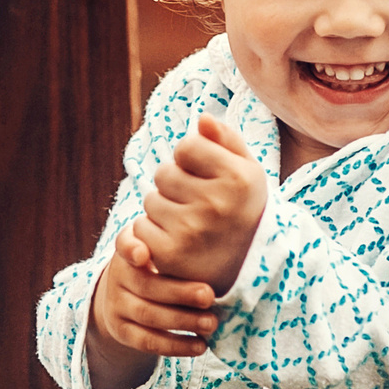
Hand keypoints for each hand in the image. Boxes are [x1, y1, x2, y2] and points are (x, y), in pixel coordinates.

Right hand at [86, 227, 219, 388]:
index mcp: (128, 250)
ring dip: (183, 321)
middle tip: (209, 296)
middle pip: (146, 285)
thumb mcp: (159, 249)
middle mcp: (118, 276)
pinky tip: (200, 345)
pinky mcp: (122, 331)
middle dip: (180, 293)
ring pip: (148, 315)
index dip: (132, 249)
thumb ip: (177, 243)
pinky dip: (176, 346)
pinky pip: (148, 342)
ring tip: (211, 323)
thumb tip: (220, 239)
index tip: (144, 254)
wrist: (126, 295)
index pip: (124, 244)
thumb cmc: (158, 266)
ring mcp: (116, 305)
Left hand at [131, 115, 265, 295]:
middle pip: (164, 172)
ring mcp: (191, 230)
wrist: (247, 269)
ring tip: (189, 224)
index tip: (206, 176)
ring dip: (163, 209)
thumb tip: (201, 119)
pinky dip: (153, 233)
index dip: (192, 160)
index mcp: (238, 178)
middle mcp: (216, 203)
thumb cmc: (243, 210)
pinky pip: (141, 227)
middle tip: (197, 203)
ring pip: (151, 200)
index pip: (186, 147)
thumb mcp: (247, 172)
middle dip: (175, 184)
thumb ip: (226, 140)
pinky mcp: (170, 254)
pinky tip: (177, 241)